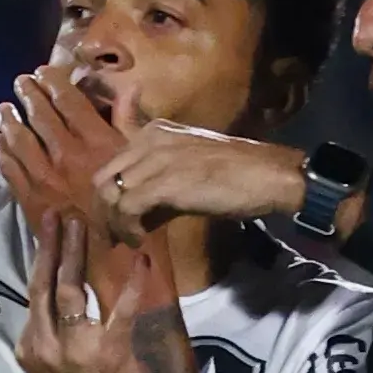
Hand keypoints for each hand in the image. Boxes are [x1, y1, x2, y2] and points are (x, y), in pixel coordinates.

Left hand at [0, 66, 139, 299]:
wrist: (119, 261)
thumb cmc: (140, 212)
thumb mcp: (140, 162)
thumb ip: (130, 123)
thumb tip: (129, 88)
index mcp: (97, 142)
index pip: (69, 100)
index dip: (54, 81)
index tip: (44, 71)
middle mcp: (67, 155)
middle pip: (40, 115)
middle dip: (28, 94)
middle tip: (20, 82)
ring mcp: (45, 178)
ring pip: (19, 140)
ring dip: (9, 120)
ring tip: (2, 108)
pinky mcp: (31, 201)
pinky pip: (11, 170)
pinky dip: (3, 153)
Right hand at [17, 213, 159, 372]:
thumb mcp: (54, 370)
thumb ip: (53, 335)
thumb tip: (64, 293)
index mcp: (30, 348)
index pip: (32, 294)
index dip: (40, 259)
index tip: (45, 229)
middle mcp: (44, 346)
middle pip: (44, 285)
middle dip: (52, 246)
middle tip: (58, 213)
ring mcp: (74, 350)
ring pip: (70, 291)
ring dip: (77, 254)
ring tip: (82, 225)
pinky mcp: (107, 353)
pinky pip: (117, 310)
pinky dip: (131, 283)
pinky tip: (141, 261)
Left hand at [95, 123, 306, 243]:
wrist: (269, 176)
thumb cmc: (236, 176)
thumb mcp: (189, 169)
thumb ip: (159, 183)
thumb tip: (137, 216)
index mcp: (154, 132)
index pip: (113, 161)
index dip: (108, 195)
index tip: (113, 218)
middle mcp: (150, 140)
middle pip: (103, 177)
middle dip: (103, 210)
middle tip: (115, 235)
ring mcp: (156, 159)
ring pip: (109, 192)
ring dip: (113, 223)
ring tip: (128, 240)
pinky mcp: (165, 182)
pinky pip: (127, 207)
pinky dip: (127, 228)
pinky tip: (139, 239)